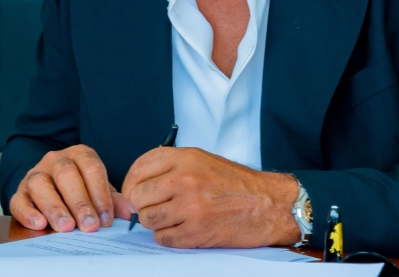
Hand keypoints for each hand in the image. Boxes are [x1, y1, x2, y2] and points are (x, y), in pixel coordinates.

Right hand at [10, 145, 132, 232]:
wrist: (53, 187)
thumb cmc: (82, 190)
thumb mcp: (99, 191)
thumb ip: (112, 200)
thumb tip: (128, 214)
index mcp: (79, 155)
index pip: (90, 168)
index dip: (99, 193)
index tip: (106, 219)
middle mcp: (55, 161)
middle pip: (65, 174)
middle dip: (79, 202)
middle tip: (89, 226)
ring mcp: (35, 174)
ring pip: (39, 184)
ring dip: (54, 207)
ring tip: (66, 227)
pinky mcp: (19, 192)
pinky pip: (18, 200)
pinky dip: (27, 213)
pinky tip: (39, 224)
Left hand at [121, 147, 298, 247]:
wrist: (268, 205)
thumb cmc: (235, 183)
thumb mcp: (201, 159)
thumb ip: (169, 165)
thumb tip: (137, 181)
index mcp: (184, 159)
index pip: (138, 168)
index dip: (130, 182)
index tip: (133, 190)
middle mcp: (185, 181)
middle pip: (137, 195)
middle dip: (139, 203)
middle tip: (148, 206)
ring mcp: (190, 208)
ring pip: (147, 219)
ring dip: (153, 221)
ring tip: (166, 218)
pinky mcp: (197, 232)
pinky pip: (163, 238)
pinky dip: (166, 236)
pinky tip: (178, 229)